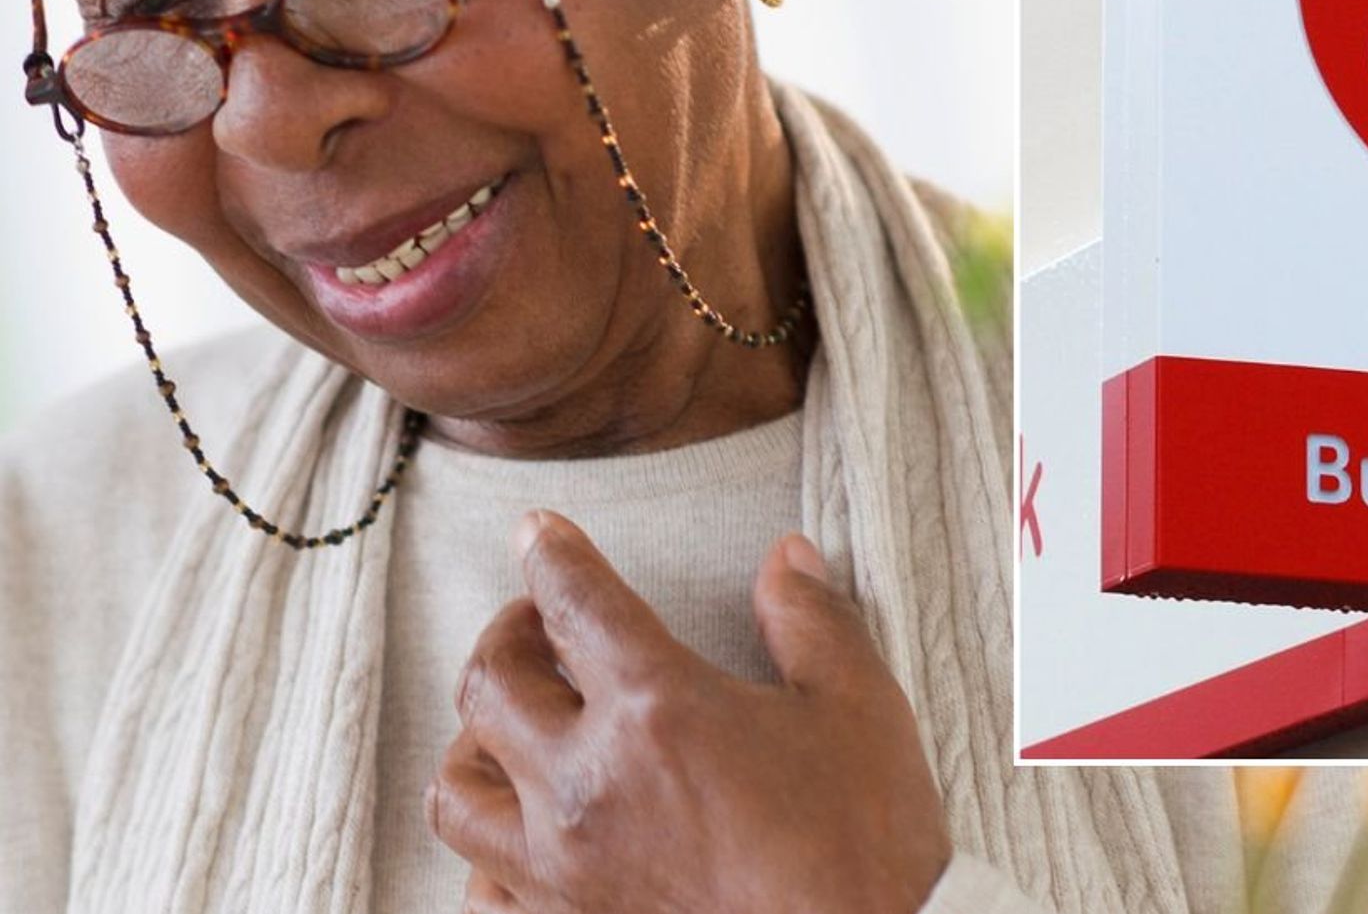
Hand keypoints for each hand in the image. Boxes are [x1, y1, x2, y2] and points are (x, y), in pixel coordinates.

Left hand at [428, 511, 951, 913]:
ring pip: (458, 790)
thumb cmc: (865, 842)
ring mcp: (565, 871)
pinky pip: (481, 889)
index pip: (575, 601)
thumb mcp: (858, 705)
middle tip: (538, 625)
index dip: (551, 553)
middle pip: (490, 685)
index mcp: (657, 707)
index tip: (538, 532)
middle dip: (506, 634)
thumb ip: (812, 619)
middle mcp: (588, 784)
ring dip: (475, 742)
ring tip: (513, 726)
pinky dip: (487, 851)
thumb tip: (788, 557)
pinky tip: (520, 836)